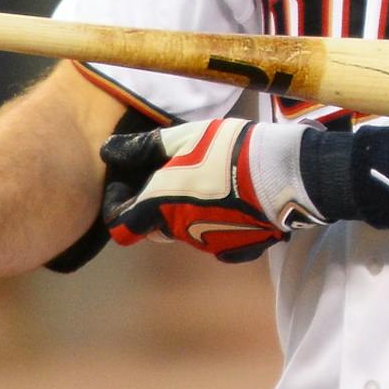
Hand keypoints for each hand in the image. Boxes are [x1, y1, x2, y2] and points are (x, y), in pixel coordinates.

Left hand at [100, 118, 323, 262]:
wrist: (281, 175)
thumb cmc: (227, 150)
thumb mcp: (184, 137)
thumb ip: (143, 147)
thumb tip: (108, 152)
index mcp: (159, 205)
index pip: (121, 227)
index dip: (120, 210)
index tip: (130, 191)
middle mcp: (178, 232)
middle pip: (156, 227)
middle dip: (159, 207)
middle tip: (179, 176)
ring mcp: (207, 245)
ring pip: (187, 232)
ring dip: (191, 213)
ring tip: (215, 183)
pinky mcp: (234, 251)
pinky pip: (217, 239)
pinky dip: (220, 223)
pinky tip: (236, 201)